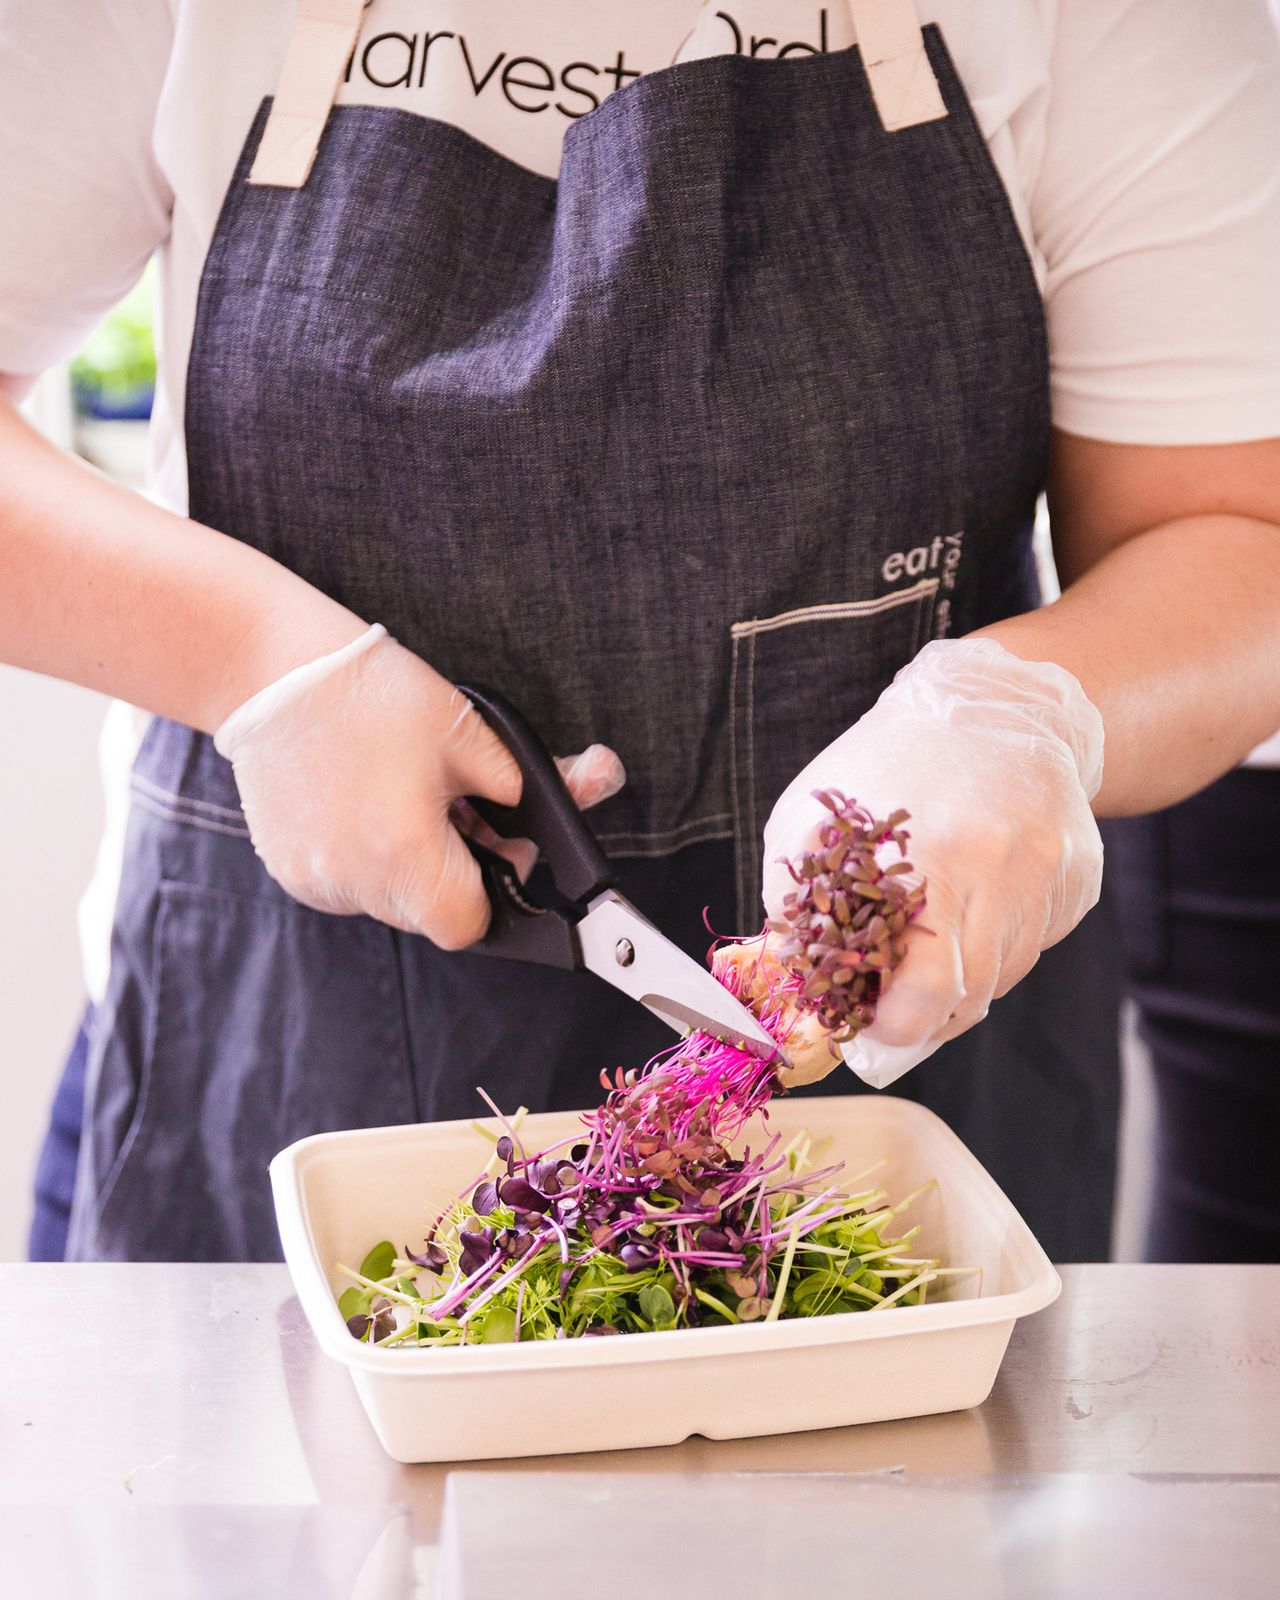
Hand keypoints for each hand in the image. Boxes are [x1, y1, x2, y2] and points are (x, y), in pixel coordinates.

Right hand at [215, 625, 624, 947]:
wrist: (273, 671)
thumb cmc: (376, 694)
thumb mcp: (473, 734)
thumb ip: (534, 784)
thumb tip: (590, 791)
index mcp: (406, 852)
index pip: (469, 925)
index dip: (492, 894)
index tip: (493, 851)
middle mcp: (353, 880)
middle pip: (431, 916)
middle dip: (456, 871)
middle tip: (454, 809)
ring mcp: (314, 880)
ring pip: (390, 902)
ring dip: (411, 865)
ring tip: (403, 796)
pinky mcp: (287, 868)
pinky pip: (348, 884)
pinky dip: (367, 856)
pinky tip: (363, 802)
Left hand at [755, 638, 1104, 1087]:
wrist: (998, 702)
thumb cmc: (892, 758)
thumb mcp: (813, 812)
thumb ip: (797, 896)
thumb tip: (792, 972)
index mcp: (933, 854)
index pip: (926, 989)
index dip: (894, 1024)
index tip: (868, 1022)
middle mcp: (1003, 867)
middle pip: (970, 996)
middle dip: (926, 1016)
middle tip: (893, 1006)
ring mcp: (1050, 874)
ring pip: (1004, 976)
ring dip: (961, 979)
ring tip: (928, 942)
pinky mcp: (1080, 878)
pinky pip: (1035, 944)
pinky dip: (998, 944)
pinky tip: (975, 903)